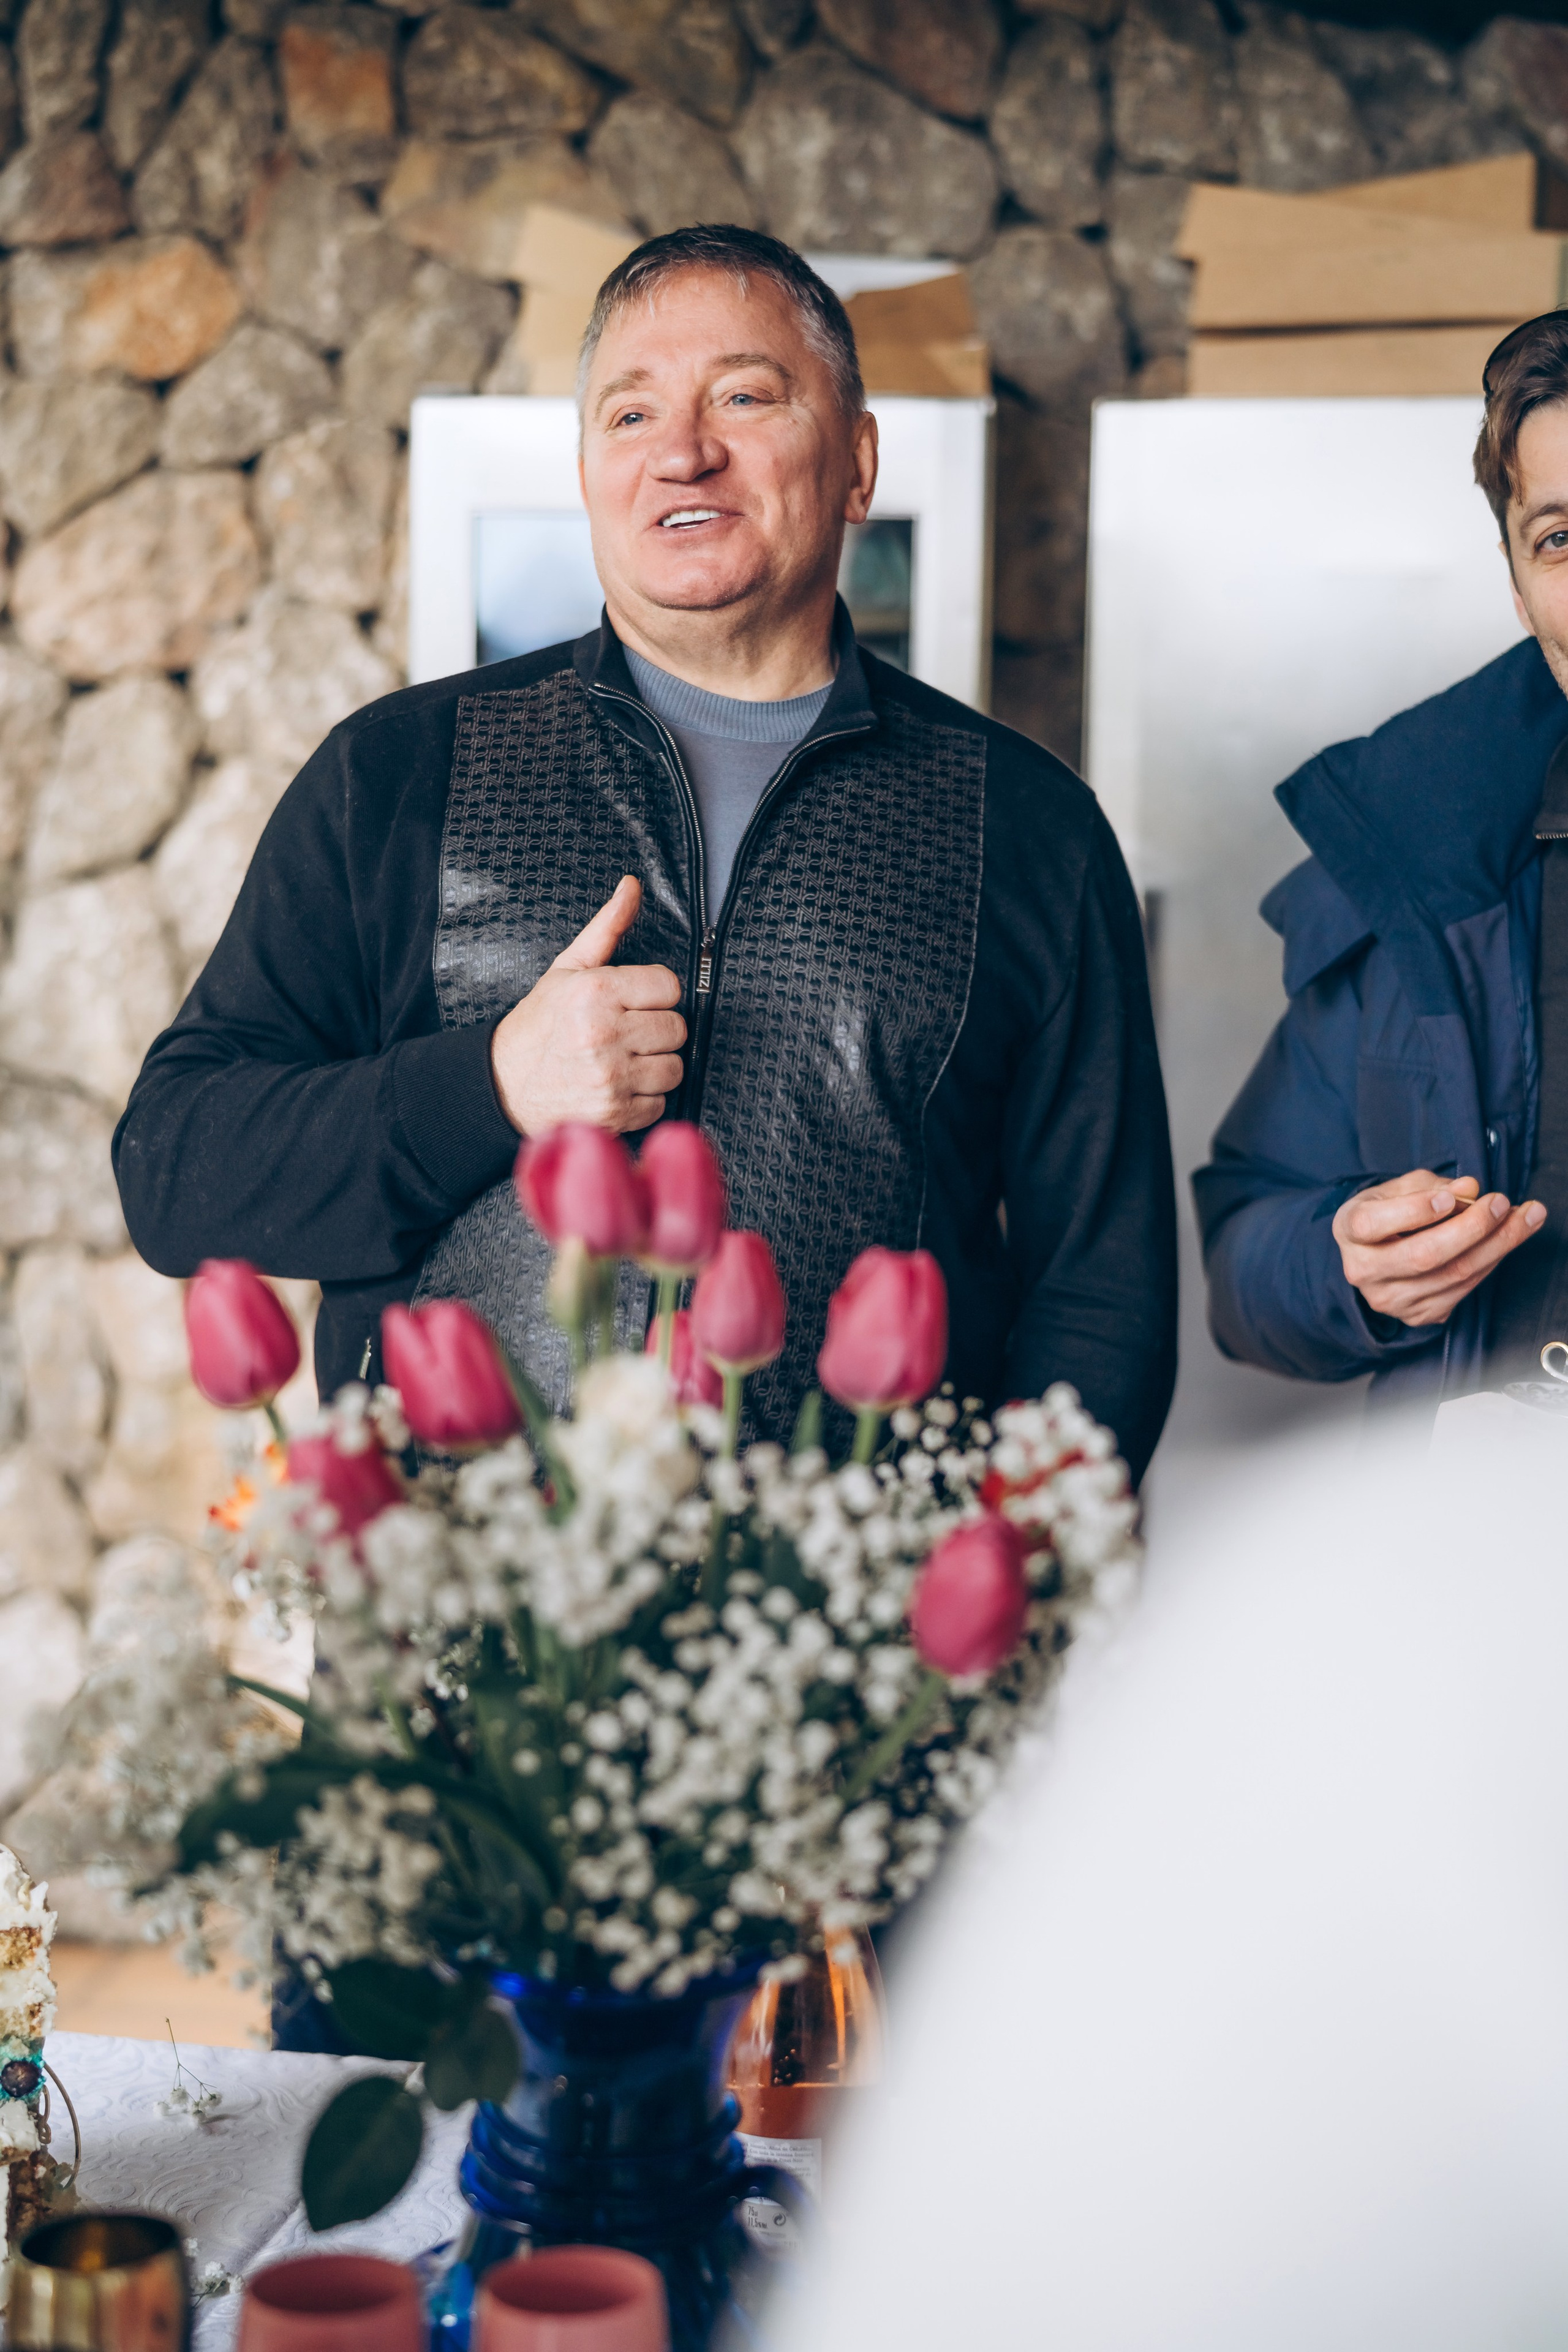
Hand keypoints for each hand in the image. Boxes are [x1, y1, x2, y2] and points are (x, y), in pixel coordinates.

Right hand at [490, 876, 685, 1136]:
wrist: (503, 1085)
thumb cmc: (540, 1025)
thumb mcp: (567, 969)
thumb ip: (607, 927)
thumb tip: (632, 885)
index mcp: (595, 991)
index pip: (670, 987)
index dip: (654, 995)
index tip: (633, 1002)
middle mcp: (604, 1033)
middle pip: (676, 1028)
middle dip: (655, 1030)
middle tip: (625, 1033)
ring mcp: (610, 1076)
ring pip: (674, 1067)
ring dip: (654, 1066)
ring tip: (623, 1060)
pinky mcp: (614, 1112)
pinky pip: (660, 1102)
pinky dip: (644, 1098)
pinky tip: (617, 1086)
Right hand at [1331, 1167, 1545, 1327]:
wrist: (1375, 1255)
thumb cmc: (1387, 1212)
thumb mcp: (1398, 1189)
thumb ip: (1431, 1185)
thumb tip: (1470, 1189)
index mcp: (1350, 1230)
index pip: (1373, 1224)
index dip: (1414, 1211)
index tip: (1452, 1197)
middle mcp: (1363, 1270)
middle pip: (1423, 1255)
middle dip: (1472, 1227)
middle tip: (1502, 1203)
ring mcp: (1390, 1298)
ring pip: (1453, 1275)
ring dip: (1498, 1244)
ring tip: (1525, 1217)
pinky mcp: (1417, 1315)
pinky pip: (1464, 1290)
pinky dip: (1492, 1262)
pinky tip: (1507, 1240)